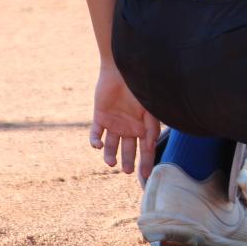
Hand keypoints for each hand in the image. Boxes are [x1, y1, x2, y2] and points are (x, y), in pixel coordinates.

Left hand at [90, 64, 160, 178]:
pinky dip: (95, 142)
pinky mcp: (100, 118)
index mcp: (142, 126)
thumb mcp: (149, 108)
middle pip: (128, 150)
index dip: (147, 162)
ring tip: (111, 162)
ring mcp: (113, 123)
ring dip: (110, 156)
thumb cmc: (139, 87)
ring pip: (110, 146)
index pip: (146, 149)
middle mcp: (128, 127)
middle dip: (128, 162)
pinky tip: (98, 146)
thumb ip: (151, 127)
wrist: (121, 69)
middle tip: (127, 171)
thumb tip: (151, 147)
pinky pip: (95, 134)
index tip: (146, 176)